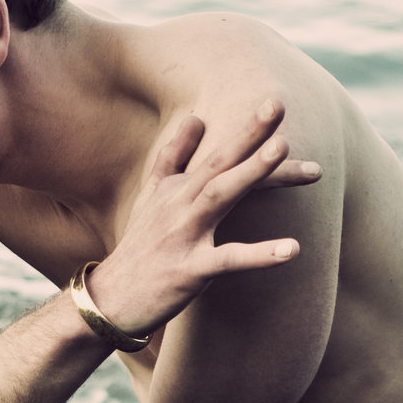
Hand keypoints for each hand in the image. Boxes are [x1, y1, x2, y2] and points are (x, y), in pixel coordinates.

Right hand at [85, 100, 318, 334]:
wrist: (109, 300)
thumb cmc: (139, 249)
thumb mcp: (150, 197)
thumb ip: (173, 157)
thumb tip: (196, 117)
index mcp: (175, 188)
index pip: (215, 153)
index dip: (246, 130)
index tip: (274, 102)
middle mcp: (179, 205)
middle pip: (217, 162)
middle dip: (248, 133)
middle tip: (277, 104)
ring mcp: (183, 235)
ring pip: (219, 196)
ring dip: (250, 171)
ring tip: (283, 148)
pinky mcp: (189, 270)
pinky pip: (228, 260)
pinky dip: (259, 254)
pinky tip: (293, 249)